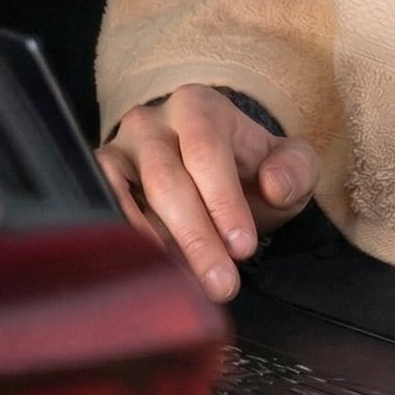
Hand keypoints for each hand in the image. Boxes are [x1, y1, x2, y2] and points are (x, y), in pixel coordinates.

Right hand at [97, 84, 318, 300]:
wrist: (218, 175)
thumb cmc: (251, 170)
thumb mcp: (290, 165)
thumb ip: (295, 170)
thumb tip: (275, 186)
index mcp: (199, 107)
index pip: (206, 152)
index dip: (223, 201)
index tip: (243, 247)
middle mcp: (151, 123)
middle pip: (166, 180)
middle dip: (195, 237)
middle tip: (221, 284)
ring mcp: (118, 150)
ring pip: (127, 198)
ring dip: (156, 248)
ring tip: (185, 287)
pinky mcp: (98, 180)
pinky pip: (101, 209)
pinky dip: (123, 243)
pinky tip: (147, 273)